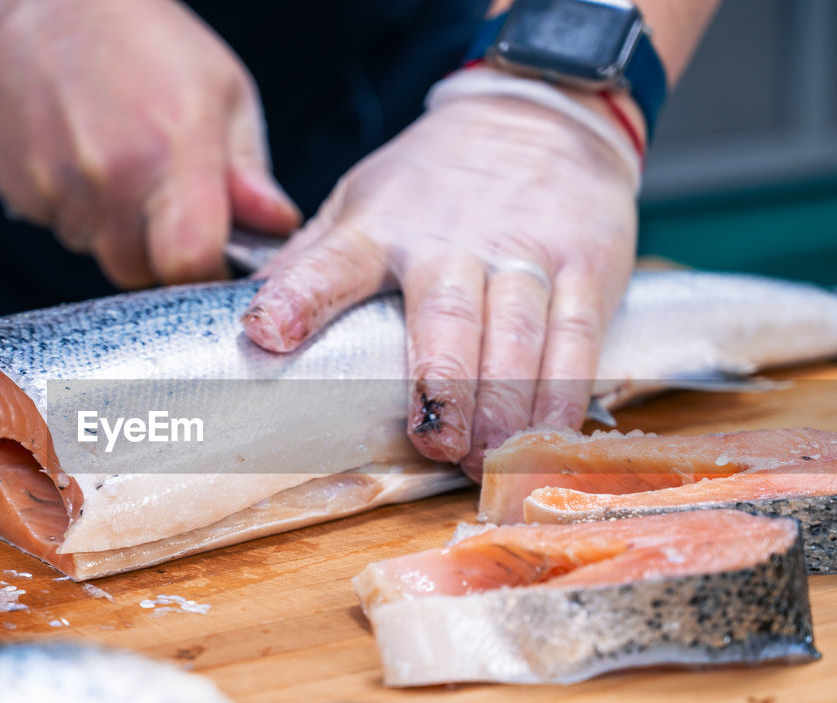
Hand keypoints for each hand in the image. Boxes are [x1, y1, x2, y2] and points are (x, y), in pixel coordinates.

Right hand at [0, 0, 299, 286]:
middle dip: (154, 251)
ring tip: (114, 161)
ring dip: (110, 226)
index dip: (203, 273)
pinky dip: (71, 206)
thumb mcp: (220, 89)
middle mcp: (112, 174)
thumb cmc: (142, 38)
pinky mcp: (17, 188)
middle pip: (138, 270)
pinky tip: (77, 155)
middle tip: (159, 200)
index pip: (188, 262)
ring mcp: (57, 183)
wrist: (35, 0)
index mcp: (174, 149)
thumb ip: (248, 170)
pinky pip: (56, 226)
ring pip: (95, 250)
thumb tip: (276, 224)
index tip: (209, 257)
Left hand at [241, 82, 639, 478]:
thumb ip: (312, 262)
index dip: (299, 297)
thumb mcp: (359, 201)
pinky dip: (565, 391)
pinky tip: (549, 432)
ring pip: (517, 334)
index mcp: (379, 226)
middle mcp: (452, 239)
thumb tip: (250, 321)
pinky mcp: (586, 264)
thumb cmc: (432, 179)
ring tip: (487, 455)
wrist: (540, 111)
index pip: (333, 262)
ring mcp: (524, 251)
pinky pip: (577, 337)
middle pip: (446, 316)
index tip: (268, 332)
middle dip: (442, 382)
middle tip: (434, 439)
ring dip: (504, 402)